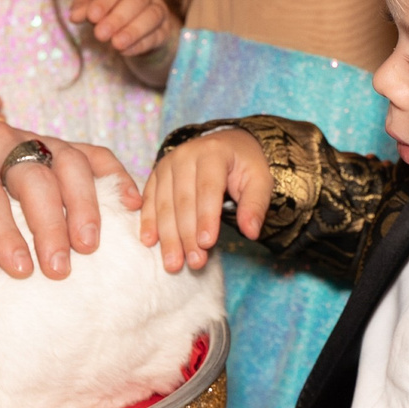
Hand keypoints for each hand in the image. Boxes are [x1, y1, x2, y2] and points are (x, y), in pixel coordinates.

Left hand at [0, 122, 135, 280]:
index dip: (1, 228)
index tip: (18, 268)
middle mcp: (0, 139)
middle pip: (32, 175)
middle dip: (48, 222)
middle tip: (58, 268)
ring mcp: (35, 140)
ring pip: (68, 161)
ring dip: (85, 203)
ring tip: (91, 246)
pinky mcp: (60, 147)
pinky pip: (94, 155)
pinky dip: (117, 177)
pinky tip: (131, 209)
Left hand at [66, 0, 180, 57]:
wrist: (136, 27)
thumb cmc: (111, 10)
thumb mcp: (95, 6)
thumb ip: (84, 8)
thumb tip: (74, 16)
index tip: (92, 17)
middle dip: (118, 17)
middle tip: (100, 34)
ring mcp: (158, 9)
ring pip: (151, 16)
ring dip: (132, 31)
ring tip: (115, 44)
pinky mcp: (164, 30)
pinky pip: (156, 35)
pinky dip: (140, 44)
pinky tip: (125, 51)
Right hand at [139, 128, 272, 272]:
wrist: (225, 144)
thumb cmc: (244, 166)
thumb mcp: (259, 180)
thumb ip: (255, 205)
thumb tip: (251, 233)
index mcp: (213, 152)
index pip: (208, 189)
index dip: (206, 218)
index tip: (207, 244)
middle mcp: (185, 155)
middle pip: (183, 200)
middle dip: (187, 234)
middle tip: (194, 262)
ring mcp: (166, 164)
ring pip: (164, 204)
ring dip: (167, 236)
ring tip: (173, 262)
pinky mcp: (156, 174)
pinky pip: (150, 200)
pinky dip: (149, 222)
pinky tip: (149, 242)